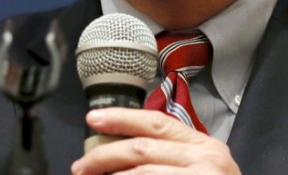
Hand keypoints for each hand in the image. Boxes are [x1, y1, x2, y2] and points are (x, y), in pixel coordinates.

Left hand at [72, 108, 240, 174]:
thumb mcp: (202, 166)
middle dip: (104, 156)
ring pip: (143, 174)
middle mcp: (206, 160)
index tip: (93, 119)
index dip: (121, 118)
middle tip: (81, 166)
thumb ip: (170, 152)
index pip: (156, 123)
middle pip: (142, 149)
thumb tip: (122, 149)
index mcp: (204, 145)